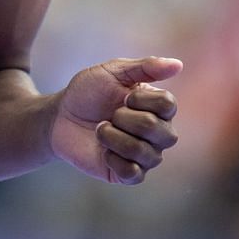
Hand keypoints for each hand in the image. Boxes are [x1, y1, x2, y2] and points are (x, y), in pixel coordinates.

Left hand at [50, 56, 180, 184]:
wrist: (60, 117)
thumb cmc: (88, 92)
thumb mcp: (112, 72)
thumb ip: (145, 67)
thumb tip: (178, 64)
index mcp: (158, 107)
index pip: (169, 105)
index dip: (141, 100)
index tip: (123, 96)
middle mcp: (158, 133)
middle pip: (161, 132)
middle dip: (126, 120)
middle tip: (110, 114)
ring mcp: (146, 155)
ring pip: (145, 153)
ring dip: (113, 137)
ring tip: (100, 129)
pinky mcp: (129, 174)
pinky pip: (133, 173)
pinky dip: (113, 159)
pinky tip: (103, 150)